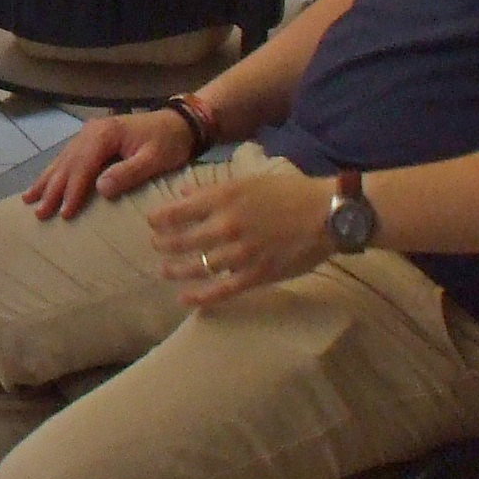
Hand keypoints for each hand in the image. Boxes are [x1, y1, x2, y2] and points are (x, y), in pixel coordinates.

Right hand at [22, 105, 200, 221]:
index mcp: (104, 134)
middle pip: (67, 163)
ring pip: (62, 159)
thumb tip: (100, 189)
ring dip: (46, 180)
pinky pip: (67, 156)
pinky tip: (44, 181)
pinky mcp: (91, 138)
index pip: (83, 166)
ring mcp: (89, 133)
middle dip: (52, 189)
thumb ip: (128, 173)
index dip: (73, 191)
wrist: (179, 122)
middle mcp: (91, 131)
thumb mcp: (154, 159)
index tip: (64, 213)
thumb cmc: (169, 142)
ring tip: (29, 199)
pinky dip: (54, 170)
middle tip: (39, 213)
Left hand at [146, 164, 338, 307]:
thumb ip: (213, 188)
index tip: (152, 223)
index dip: (159, 219)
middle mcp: (226, 226)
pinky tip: (185, 298)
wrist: (327, 215)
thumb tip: (182, 192)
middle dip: (164, 244)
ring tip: (164, 270)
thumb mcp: (249, 180)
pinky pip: (222, 289)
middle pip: (183, 240)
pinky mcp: (256, 275)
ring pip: (198, 266)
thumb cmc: (290, 192)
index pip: (178, 211)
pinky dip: (201, 296)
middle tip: (156, 246)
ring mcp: (240, 253)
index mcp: (224, 199)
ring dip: (177, 270)